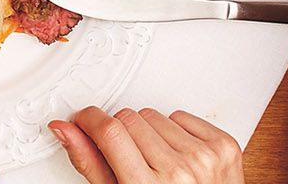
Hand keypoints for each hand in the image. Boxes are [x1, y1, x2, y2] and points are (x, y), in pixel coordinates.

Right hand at [53, 107, 243, 183]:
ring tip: (156, 161)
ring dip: (149, 133)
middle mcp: (179, 171)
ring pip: (154, 115)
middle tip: (128, 158)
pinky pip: (182, 116)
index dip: (90, 120)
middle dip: (121, 132)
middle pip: (129, 118)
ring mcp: (204, 157)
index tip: (84, 121)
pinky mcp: (223, 146)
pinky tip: (178, 155)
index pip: (110, 131)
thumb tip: (64, 129)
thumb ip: (90, 162)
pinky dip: (176, 131)